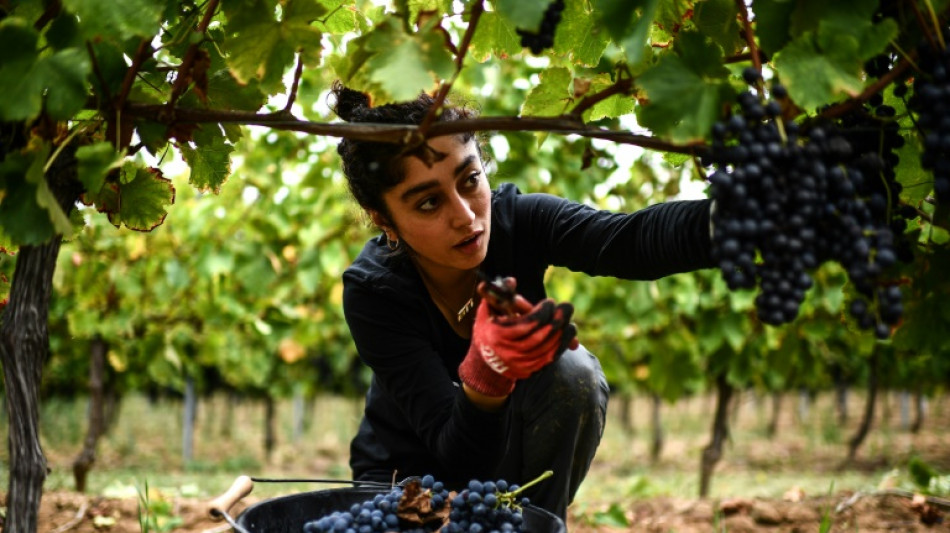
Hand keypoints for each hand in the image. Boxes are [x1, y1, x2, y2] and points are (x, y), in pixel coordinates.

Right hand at [458, 281, 576, 396]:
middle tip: (567, 307)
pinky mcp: (529, 370)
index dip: (542, 313)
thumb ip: (499, 294)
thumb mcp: (488, 310)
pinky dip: (560, 346)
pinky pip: (550, 359)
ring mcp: (520, 364)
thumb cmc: (489, 329)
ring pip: (547, 349)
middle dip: (557, 321)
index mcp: (498, 335)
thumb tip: (511, 281)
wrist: (485, 361)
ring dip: (562, 334)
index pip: (527, 324)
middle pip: (539, 337)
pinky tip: (568, 335)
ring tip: (570, 321)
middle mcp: (509, 352)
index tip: (550, 302)